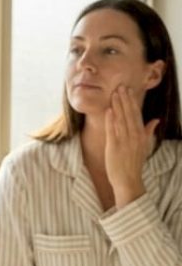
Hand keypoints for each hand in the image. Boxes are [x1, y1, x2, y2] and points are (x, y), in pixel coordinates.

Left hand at [104, 85, 157, 207]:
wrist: (128, 180)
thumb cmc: (133, 163)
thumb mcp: (144, 146)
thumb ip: (148, 131)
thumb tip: (155, 120)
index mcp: (140, 134)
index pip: (136, 114)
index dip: (132, 101)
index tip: (128, 90)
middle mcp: (134, 135)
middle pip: (129, 113)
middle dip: (125, 99)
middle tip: (120, 86)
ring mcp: (124, 141)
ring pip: (121, 119)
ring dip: (118, 105)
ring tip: (114, 93)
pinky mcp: (114, 147)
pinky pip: (113, 130)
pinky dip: (111, 120)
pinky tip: (109, 110)